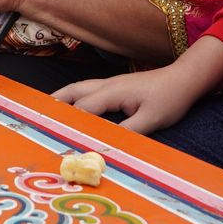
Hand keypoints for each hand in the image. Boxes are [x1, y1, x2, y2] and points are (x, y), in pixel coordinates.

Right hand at [53, 64, 208, 134]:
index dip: (68, 123)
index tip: (53, 135)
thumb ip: (128, 131)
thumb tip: (105, 144)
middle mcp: (107, 85)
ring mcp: (111, 83)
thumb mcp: (151, 120)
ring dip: (63, 97)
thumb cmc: (169, 98)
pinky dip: (75, 96)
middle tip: (38, 115)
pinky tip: (75, 104)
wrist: (185, 79)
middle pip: (74, 91)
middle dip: (56, 103)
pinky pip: (89, 89)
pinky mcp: (117, 85)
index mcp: (112, 92)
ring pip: (80, 87)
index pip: (83, 109)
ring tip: (48, 108)